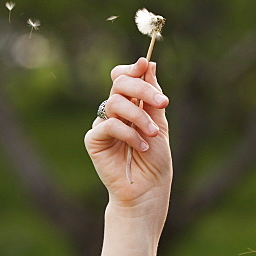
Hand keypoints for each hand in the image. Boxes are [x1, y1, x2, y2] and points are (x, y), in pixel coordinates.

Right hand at [85, 57, 171, 214]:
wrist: (148, 190)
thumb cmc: (155, 160)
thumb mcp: (159, 123)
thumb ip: (152, 97)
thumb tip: (149, 65)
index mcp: (129, 105)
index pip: (123, 77)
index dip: (132, 68)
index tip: (146, 64)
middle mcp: (113, 112)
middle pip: (118, 83)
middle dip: (141, 88)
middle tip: (162, 102)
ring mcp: (102, 125)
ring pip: (115, 103)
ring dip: (139, 117)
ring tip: (153, 136)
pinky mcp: (93, 140)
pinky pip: (109, 125)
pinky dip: (128, 133)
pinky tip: (140, 146)